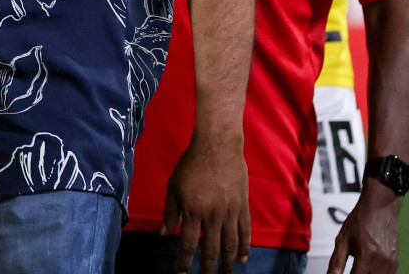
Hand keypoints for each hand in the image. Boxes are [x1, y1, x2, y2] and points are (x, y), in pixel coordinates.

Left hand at [162, 130, 249, 273]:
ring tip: (223, 273)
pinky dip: (244, 248)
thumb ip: (170, 212)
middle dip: (207, 268)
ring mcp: (230, 212)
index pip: (187, 244)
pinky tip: (242, 259)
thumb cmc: (191, 164)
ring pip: (230, 245)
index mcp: (192, 210)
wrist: (218, 147)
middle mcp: (212, 215)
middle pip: (210, 250)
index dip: (183, 262)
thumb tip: (163, 234)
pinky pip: (245, 232)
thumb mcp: (173, 187)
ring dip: (226, 263)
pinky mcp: (243, 207)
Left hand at [327, 182, 402, 273]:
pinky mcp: (396, 263)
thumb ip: (336, 262)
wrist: (380, 208)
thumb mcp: (342, 240)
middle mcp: (381, 263)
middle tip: (351, 268)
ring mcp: (391, 264)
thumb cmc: (358, 222)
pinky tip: (367, 268)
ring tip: (358, 268)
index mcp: (366, 257)